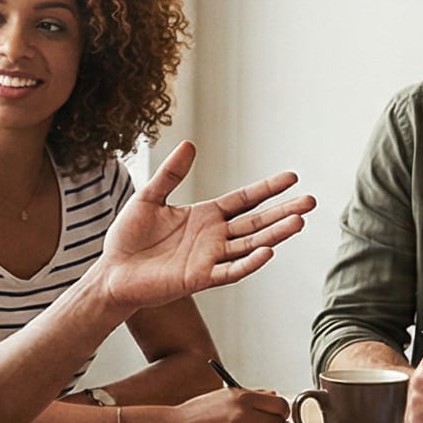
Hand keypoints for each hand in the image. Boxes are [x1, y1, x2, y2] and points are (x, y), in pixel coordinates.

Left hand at [94, 142, 313, 312]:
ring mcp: (209, 259)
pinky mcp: (199, 278)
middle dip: (283, 212)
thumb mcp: (149, 198)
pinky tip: (268, 251)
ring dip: (275, 235)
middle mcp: (214, 237)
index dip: (267, 189)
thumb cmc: (128, 238)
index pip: (245, 201)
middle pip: (257, 223)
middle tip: (310, 201)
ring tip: (299, 222)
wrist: (112, 272)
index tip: (292, 178)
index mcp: (205, 217)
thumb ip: (170, 174)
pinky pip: (230, 271)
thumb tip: (190, 144)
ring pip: (250, 245)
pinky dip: (249, 262)